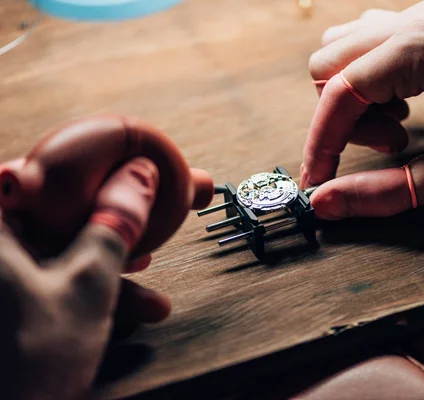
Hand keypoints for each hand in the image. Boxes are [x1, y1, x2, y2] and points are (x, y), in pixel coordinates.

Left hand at [0, 157, 166, 398]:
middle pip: (50, 213)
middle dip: (103, 220)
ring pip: (54, 249)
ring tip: (148, 267)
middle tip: (140, 215)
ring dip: (103, 258)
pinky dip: (87, 284)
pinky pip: (50, 277)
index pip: (30, 172)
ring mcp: (2, 274)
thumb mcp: (88, 284)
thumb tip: (139, 175)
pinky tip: (133, 300)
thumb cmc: (28, 362)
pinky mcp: (11, 300)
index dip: (81, 166)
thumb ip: (116, 224)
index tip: (119, 166)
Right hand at [302, 0, 423, 219]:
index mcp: (420, 48)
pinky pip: (371, 46)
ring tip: (398, 126)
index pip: (338, 93)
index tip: (318, 179)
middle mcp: (416, 22)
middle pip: (329, 66)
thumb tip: (324, 203)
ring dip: (355, 97)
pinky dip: (372, 82)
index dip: (320, 143)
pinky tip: (404, 105)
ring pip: (345, 52)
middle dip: (341, 118)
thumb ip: (379, 193)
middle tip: (387, 145)